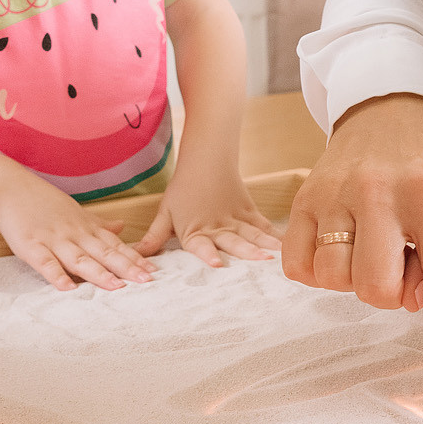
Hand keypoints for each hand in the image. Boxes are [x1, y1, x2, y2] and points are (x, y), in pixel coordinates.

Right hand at [0, 175, 154, 291]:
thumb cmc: (42, 201)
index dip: (134, 258)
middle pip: (104, 253)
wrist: (10, 186)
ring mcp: (53, 239)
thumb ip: (98, 223)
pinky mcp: (30, 245)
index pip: (115, 245)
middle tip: (147, 281)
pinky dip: (55, 275)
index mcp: (85, 227)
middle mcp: (74, 233)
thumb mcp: (75, 211)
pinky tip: (66, 288)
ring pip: (79, 259)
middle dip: (126, 267)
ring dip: (98, 273)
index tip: (154, 271)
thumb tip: (122, 226)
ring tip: (116, 287)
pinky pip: (45, 262)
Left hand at [134, 175, 280, 266]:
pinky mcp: (249, 212)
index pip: (201, 245)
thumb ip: (154, 237)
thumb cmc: (184, 188)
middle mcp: (217, 226)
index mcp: (195, 230)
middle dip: (247, 252)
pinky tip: (286, 246)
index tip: (218, 265)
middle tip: (260, 263)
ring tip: (277, 257)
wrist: (207, 158)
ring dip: (265, 245)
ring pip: (252, 234)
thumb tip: (136, 257)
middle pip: (233, 241)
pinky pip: (263, 226)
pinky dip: (275, 236)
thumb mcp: (166, 212)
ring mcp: (236, 218)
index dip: (208, 255)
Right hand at [282, 93, 422, 394]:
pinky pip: (298, 267)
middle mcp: (381, 193)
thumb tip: (414, 301)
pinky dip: (317, 272)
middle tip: (401, 260)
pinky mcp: (304, 198)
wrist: (387, 104)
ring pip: (334, 281)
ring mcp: (336, 194)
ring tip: (370, 244)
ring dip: (354, 280)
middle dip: (391, 293)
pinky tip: (339, 245)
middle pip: (377, 290)